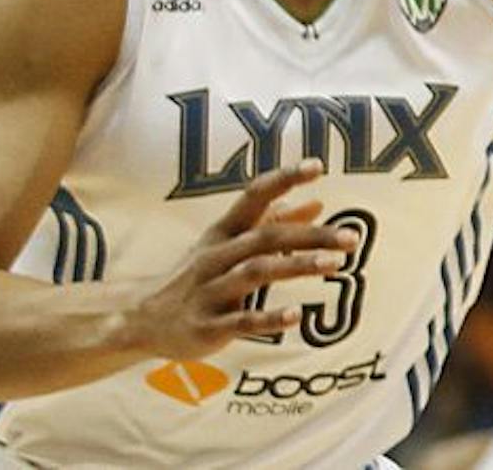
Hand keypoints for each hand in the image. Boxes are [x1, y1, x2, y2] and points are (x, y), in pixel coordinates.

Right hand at [121, 160, 356, 354]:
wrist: (141, 320)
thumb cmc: (201, 274)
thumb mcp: (230, 243)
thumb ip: (275, 221)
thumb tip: (318, 203)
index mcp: (224, 232)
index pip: (254, 196)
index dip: (284, 178)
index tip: (318, 165)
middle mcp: (216, 256)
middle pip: (266, 237)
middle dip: (310, 235)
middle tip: (352, 238)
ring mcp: (209, 291)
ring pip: (255, 273)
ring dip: (296, 266)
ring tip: (335, 264)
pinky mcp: (207, 327)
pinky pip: (240, 321)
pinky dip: (268, 318)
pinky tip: (296, 316)